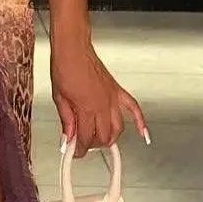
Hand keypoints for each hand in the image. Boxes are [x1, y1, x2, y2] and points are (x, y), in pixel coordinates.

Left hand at [50, 37, 147, 156]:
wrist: (74, 50)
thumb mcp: (59, 98)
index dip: (79, 149)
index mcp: (86, 109)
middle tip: (83, 144)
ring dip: (110, 138)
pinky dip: (140, 122)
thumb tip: (67, 138)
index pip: (86, 139)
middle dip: (93, 145)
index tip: (74, 152)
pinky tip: (143, 133)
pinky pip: (134, 108)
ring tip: (99, 139)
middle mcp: (103, 106)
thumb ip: (67, 121)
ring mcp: (113, 99)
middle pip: (104, 137)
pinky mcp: (118, 91)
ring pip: (119, 128)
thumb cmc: (64, 69)